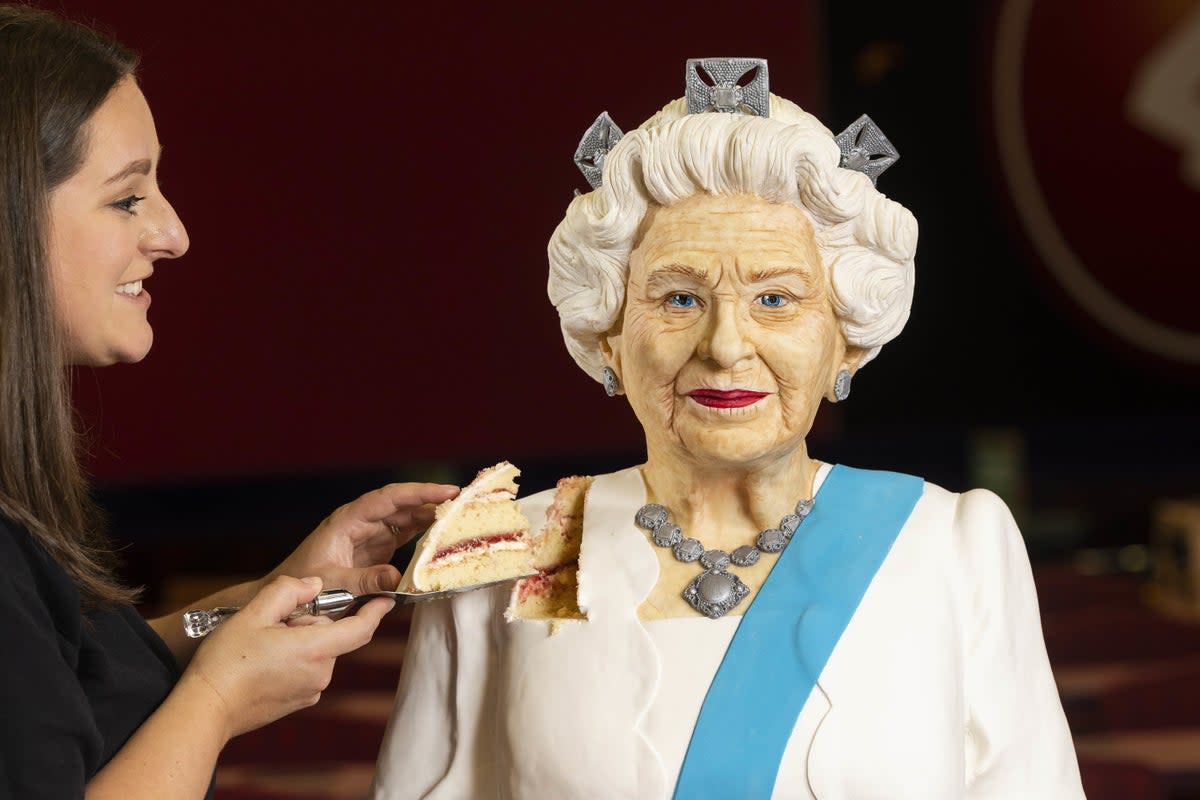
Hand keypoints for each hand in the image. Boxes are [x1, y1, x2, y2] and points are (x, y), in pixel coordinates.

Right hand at [181, 576, 393, 738]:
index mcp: (317, 650)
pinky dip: (292, 660)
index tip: (386, 599)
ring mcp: (310, 692)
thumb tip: (315, 584)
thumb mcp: (255, 612)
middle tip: (272, 624)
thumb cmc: (226, 661)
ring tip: (262, 645)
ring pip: (317, 652)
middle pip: (330, 635)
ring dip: (298, 641)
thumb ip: (289, 591)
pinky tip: (262, 663)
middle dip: (308, 622)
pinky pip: (305, 670)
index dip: (375, 611)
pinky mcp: (297, 702)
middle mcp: (321, 674)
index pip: (361, 629)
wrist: (205, 709)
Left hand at [265, 482, 458, 595]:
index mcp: (348, 520)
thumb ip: (365, 581)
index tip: (446, 492)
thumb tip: (398, 579)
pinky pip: (404, 538)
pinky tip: (442, 539)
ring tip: (460, 519)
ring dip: (431, 519)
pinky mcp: (376, 552)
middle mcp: (362, 523)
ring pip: (406, 520)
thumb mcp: (332, 584)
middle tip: (464, 502)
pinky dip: (424, 537)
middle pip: (403, 505)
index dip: (418, 493)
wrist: (288, 598)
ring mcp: (370, 536)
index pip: (389, 498)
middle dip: (432, 502)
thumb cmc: (303, 585)